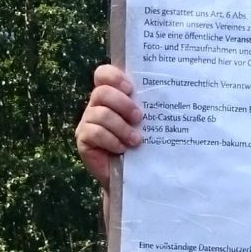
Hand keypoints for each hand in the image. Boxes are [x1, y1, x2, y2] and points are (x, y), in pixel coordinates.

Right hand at [75, 64, 141, 183]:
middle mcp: (96, 106)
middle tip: (139, 118)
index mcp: (110, 97)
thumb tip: (167, 93)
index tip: (130, 88)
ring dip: (121, 127)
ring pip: (100, 114)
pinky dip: (111, 140)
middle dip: (123, 104)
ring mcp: (87, 122)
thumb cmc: (141, 147)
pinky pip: (95, 133)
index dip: (114, 76)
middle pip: (102, 92)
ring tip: (136, 140)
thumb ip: (147, 107)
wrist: (131, 177)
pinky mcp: (83, 139)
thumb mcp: (146, 124)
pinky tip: (122, 148)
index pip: (103, 74)